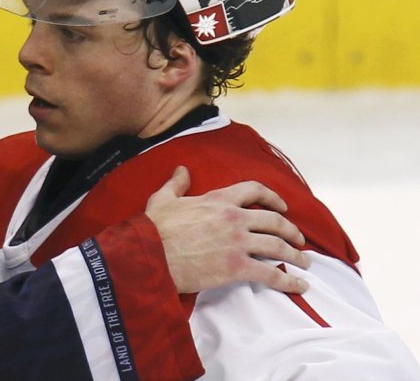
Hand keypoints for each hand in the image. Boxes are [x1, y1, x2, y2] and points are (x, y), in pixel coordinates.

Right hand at [145, 166, 310, 294]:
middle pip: (275, 221)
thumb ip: (176, 184)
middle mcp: (235, 219)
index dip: (273, 197)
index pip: (255, 191)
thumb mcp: (163, 199)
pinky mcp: (237, 267)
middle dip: (291, 230)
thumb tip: (182, 171)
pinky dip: (289, 280)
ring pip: (278, 247)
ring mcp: (238, 243)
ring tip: (305, 263)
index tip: (282, 206)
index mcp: (219, 200)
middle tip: (298, 239)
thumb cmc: (155, 228)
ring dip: (296, 255)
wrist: (151, 254)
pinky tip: (299, 285)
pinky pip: (271, 274)